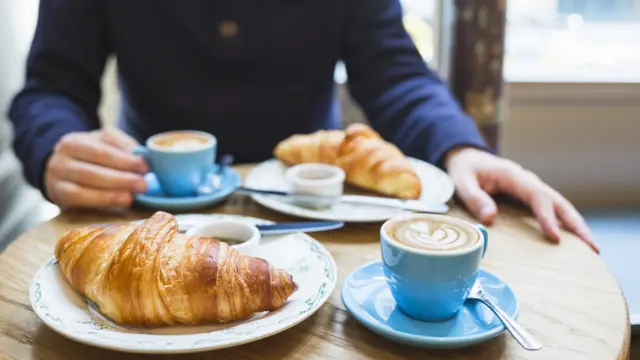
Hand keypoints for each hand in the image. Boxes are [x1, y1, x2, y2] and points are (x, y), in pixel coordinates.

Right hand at [45, 128, 147, 208]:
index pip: (101, 151)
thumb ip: (122, 146)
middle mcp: (61, 159)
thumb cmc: (90, 155)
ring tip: (132, 196)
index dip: (124, 160)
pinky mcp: (59, 196)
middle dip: (121, 179)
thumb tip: (141, 156)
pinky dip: (102, 200)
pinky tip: (121, 201)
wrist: (62, 169)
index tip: (145, 167)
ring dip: (113, 193)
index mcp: (74, 142)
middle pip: (93, 171)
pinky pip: (80, 199)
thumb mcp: (104, 142)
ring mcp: (57, 178)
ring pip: (86, 186)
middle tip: (143, 185)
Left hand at [445, 147, 598, 252]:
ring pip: (559, 205)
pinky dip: (565, 223)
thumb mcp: (461, 182)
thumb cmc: (464, 170)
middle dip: (575, 223)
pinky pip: (551, 209)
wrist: (466, 157)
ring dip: (575, 225)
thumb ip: (474, 198)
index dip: (547, 216)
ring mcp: (531, 188)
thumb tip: (490, 218)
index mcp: (513, 176)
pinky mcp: (530, 196)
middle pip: (558, 201)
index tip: (556, 236)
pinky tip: (573, 240)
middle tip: (592, 247)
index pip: (537, 196)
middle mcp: (528, 181)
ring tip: (591, 248)